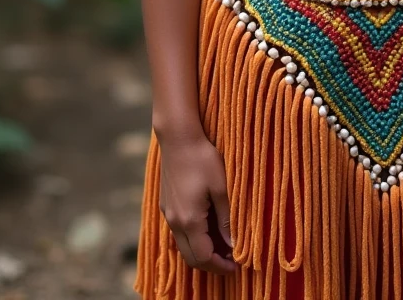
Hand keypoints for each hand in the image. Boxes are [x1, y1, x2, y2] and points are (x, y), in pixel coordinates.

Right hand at [158, 131, 236, 274]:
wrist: (178, 137)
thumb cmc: (202, 158)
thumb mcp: (221, 188)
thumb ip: (226, 219)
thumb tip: (233, 244)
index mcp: (189, 220)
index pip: (203, 257)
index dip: (220, 266)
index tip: (236, 266)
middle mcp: (174, 221)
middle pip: (190, 257)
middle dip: (211, 263)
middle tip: (231, 260)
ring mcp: (168, 213)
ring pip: (183, 245)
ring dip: (202, 251)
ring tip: (223, 244)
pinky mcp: (166, 204)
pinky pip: (179, 232)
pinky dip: (194, 238)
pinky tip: (208, 227)